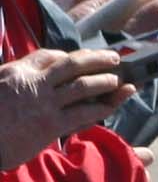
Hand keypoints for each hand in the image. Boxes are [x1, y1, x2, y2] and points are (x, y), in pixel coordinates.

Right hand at [0, 47, 128, 168]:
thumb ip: (14, 80)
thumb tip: (32, 80)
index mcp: (17, 71)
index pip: (48, 56)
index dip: (70, 56)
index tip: (83, 59)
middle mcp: (34, 82)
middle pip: (73, 64)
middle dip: (97, 59)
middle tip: (114, 59)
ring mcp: (44, 103)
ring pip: (83, 85)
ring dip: (105, 81)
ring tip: (119, 82)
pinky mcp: (51, 125)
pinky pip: (83, 112)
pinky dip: (101, 107)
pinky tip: (111, 106)